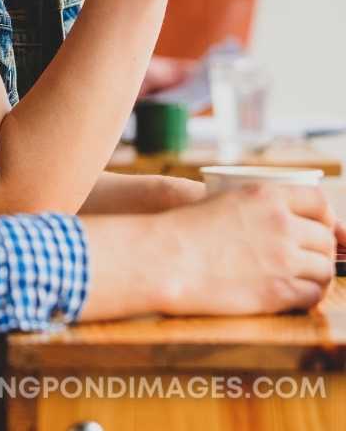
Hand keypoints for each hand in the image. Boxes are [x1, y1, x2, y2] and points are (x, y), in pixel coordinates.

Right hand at [153, 184, 334, 315]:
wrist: (166, 257)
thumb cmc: (184, 229)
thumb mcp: (224, 201)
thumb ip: (259, 207)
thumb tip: (285, 220)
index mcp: (266, 196)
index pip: (319, 202)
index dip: (325, 217)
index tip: (321, 227)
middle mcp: (281, 224)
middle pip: (325, 239)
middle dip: (319, 248)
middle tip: (306, 257)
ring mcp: (283, 259)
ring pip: (325, 269)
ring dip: (316, 274)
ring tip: (299, 277)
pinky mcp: (279, 292)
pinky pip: (314, 295)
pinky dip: (308, 295)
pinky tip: (294, 294)